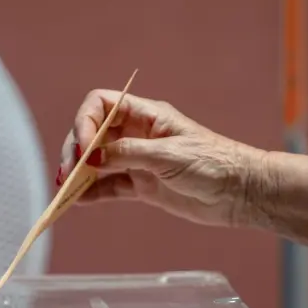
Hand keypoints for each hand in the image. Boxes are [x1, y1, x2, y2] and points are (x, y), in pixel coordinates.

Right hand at [57, 90, 268, 226]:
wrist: (242, 193)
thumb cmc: (214, 164)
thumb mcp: (167, 156)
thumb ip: (126, 155)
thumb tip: (89, 160)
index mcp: (146, 116)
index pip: (101, 105)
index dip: (85, 122)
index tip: (84, 147)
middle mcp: (137, 134)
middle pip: (92, 134)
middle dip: (76, 150)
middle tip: (68, 173)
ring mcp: (138, 160)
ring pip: (97, 162)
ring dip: (79, 174)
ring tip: (65, 190)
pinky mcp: (143, 185)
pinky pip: (109, 186)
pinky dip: (92, 193)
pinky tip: (78, 202)